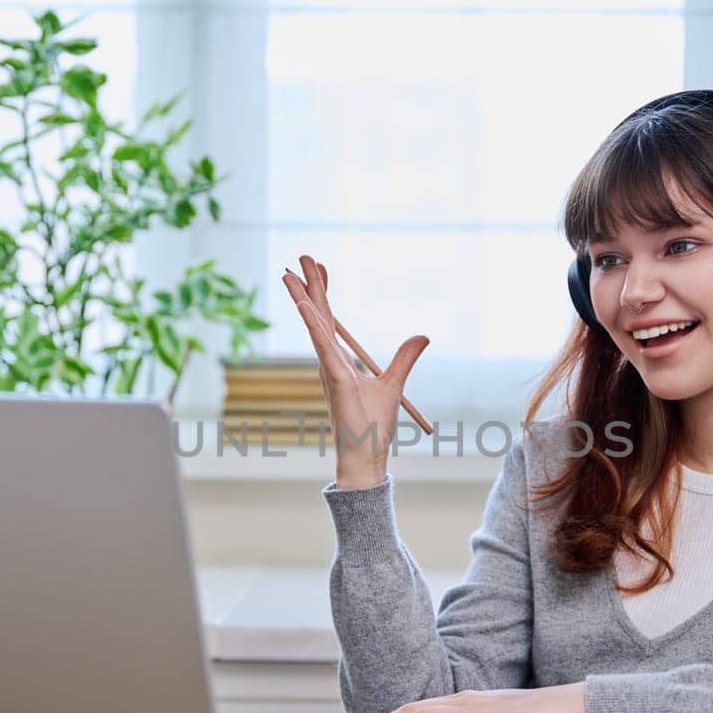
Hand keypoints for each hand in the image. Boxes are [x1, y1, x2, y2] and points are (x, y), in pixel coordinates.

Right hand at [280, 254, 428, 488]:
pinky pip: (322, 346)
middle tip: (301, 256)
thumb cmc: (373, 426)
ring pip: (315, 325)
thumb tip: (422, 336)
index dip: (324, 292)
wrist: (365, 456)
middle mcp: (330, 362)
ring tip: (291, 273)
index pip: (330, 320)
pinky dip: (313, 325)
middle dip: (310, 285)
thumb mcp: (394, 383)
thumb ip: (405, 357)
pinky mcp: (335, 379)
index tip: (320, 267)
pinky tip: (305, 306)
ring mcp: (329, 369)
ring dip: (304, 298)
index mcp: (340, 361)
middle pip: (319, 316)